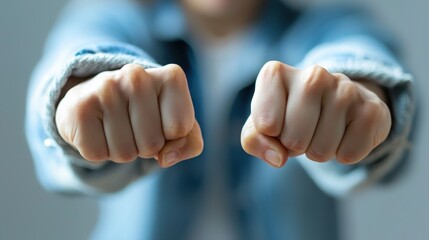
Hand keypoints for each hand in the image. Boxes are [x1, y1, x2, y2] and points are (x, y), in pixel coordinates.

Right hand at [56, 64, 202, 166]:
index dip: (171, 136)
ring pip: (125, 153)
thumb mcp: (177, 126)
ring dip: (122, 151)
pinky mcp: (79, 107)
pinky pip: (98, 155)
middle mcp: (138, 75)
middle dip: (145, 147)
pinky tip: (97, 129)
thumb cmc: (147, 115)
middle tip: (134, 126)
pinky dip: (99, 152)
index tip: (161, 121)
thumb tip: (166, 158)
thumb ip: (190, 143)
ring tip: (116, 127)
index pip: (181, 128)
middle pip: (153, 144)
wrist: (98, 100)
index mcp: (170, 77)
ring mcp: (106, 88)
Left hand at [241, 61, 390, 167]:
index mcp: (276, 74)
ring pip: (321, 150)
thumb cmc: (289, 114)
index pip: (265, 124)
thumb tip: (277, 158)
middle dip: (295, 146)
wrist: (335, 102)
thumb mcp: (262, 125)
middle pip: (294, 140)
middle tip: (302, 131)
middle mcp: (312, 73)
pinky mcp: (372, 109)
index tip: (275, 124)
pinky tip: (344, 133)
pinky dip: (343, 155)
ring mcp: (345, 88)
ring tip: (322, 130)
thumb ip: (253, 139)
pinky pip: (349, 155)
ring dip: (319, 151)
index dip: (270, 135)